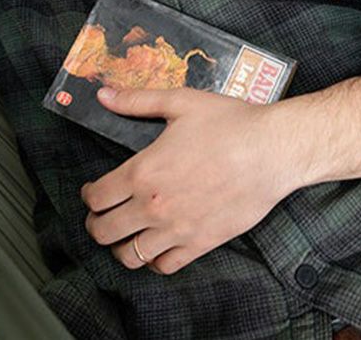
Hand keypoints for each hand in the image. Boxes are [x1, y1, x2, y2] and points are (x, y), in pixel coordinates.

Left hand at [80, 87, 295, 275]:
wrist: (272, 151)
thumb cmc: (229, 124)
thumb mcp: (180, 102)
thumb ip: (137, 101)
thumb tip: (104, 95)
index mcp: (144, 171)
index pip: (96, 198)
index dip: (87, 196)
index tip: (93, 192)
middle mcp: (154, 206)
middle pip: (104, 232)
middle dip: (96, 224)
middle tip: (102, 215)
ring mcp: (177, 229)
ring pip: (130, 256)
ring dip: (120, 246)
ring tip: (125, 234)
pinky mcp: (202, 243)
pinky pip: (165, 266)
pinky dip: (154, 261)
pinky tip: (157, 245)